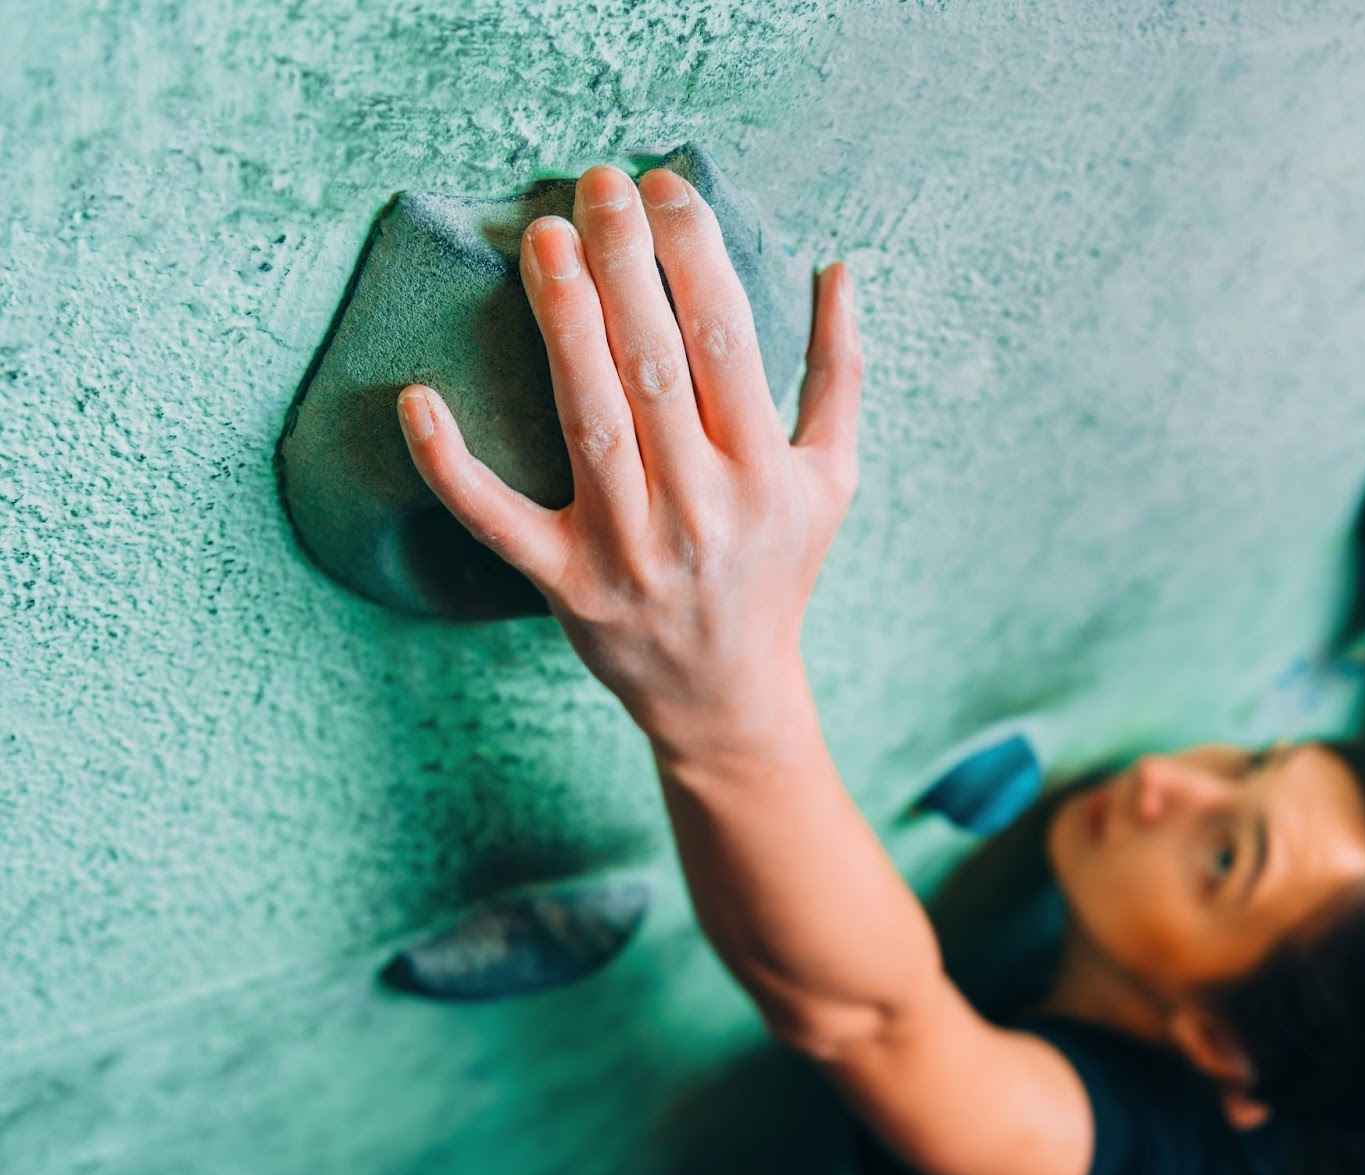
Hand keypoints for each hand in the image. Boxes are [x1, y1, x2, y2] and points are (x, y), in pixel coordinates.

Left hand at [397, 164, 862, 755]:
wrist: (726, 694)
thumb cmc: (777, 571)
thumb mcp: (830, 478)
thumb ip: (839, 374)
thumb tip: (837, 266)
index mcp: (765, 472)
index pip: (727, 339)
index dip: (693, 252)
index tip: (665, 187)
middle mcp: (701, 506)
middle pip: (655, 365)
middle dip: (624, 264)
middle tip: (596, 183)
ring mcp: (628, 547)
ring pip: (588, 421)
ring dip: (562, 325)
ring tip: (542, 240)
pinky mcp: (565, 582)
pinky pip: (497, 520)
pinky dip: (452, 466)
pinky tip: (418, 396)